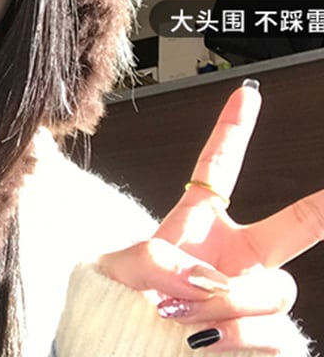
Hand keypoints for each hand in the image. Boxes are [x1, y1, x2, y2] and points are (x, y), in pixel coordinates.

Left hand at [98, 80, 323, 350]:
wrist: (128, 345)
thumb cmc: (123, 300)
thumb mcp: (122, 268)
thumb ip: (152, 259)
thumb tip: (203, 276)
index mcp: (200, 222)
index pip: (219, 168)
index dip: (233, 130)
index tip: (245, 94)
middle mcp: (239, 255)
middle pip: (294, 226)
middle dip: (322, 208)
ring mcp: (257, 296)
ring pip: (276, 289)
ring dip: (230, 303)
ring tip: (188, 317)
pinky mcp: (269, 337)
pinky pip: (274, 332)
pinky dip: (238, 337)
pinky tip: (205, 342)